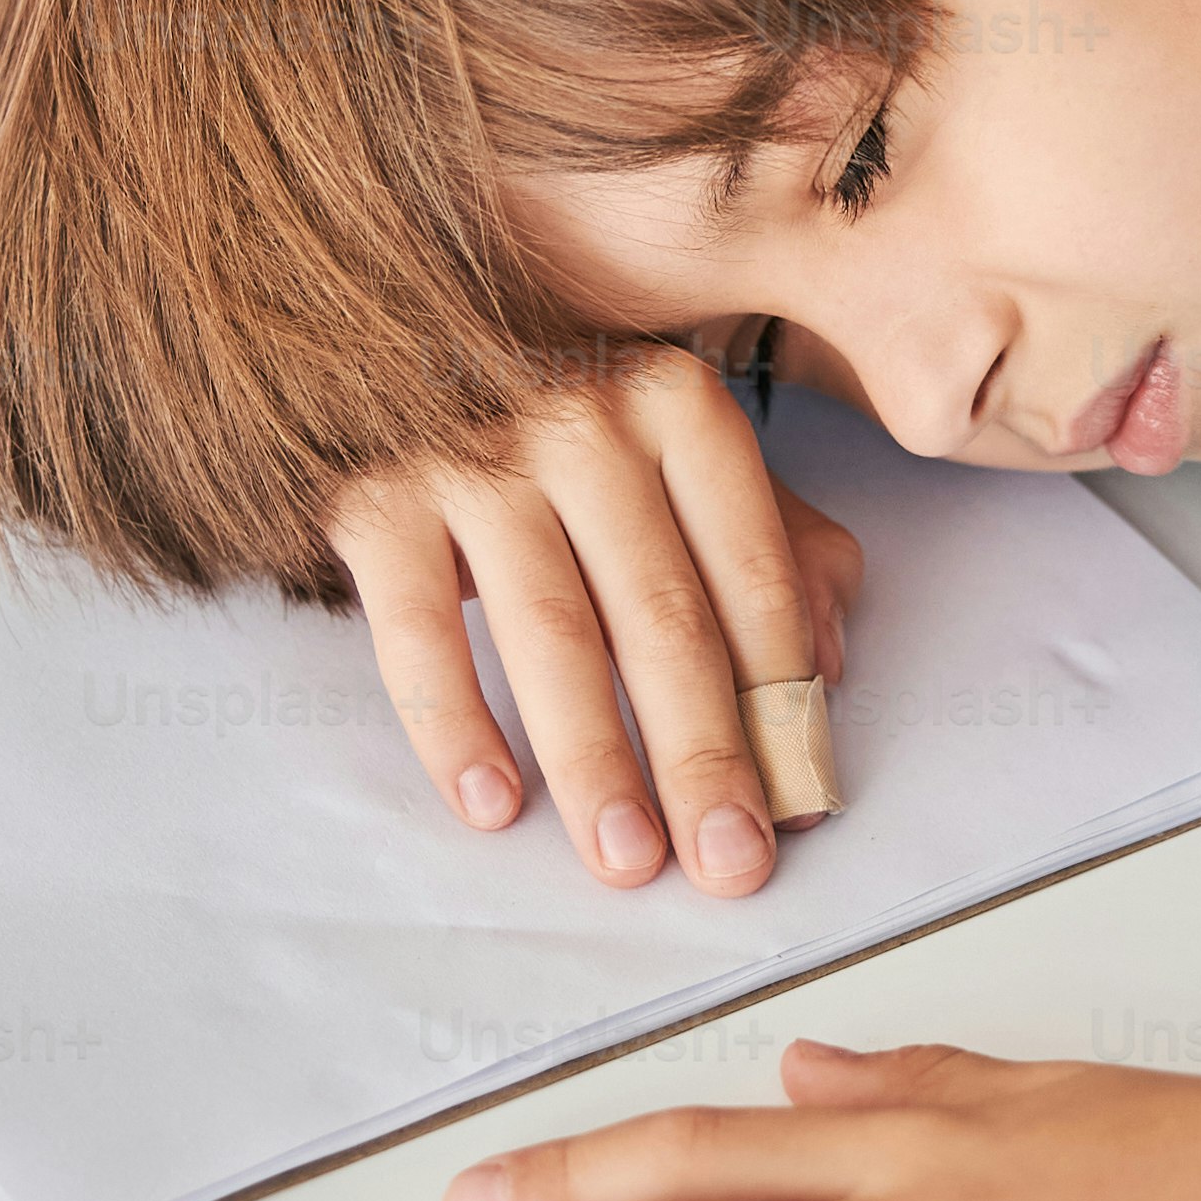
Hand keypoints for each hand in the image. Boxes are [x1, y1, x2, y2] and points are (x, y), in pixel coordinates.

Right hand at [326, 338, 864, 898]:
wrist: (375, 337)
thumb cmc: (554, 416)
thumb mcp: (677, 453)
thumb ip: (772, 544)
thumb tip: (825, 670)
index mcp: (681, 407)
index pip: (753, 577)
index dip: (781, 702)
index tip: (798, 807)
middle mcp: (585, 422)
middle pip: (662, 619)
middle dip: (702, 756)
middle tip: (729, 863)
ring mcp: (475, 455)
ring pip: (552, 635)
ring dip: (594, 761)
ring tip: (626, 858)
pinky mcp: (375, 498)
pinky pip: (419, 633)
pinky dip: (454, 726)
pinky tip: (490, 803)